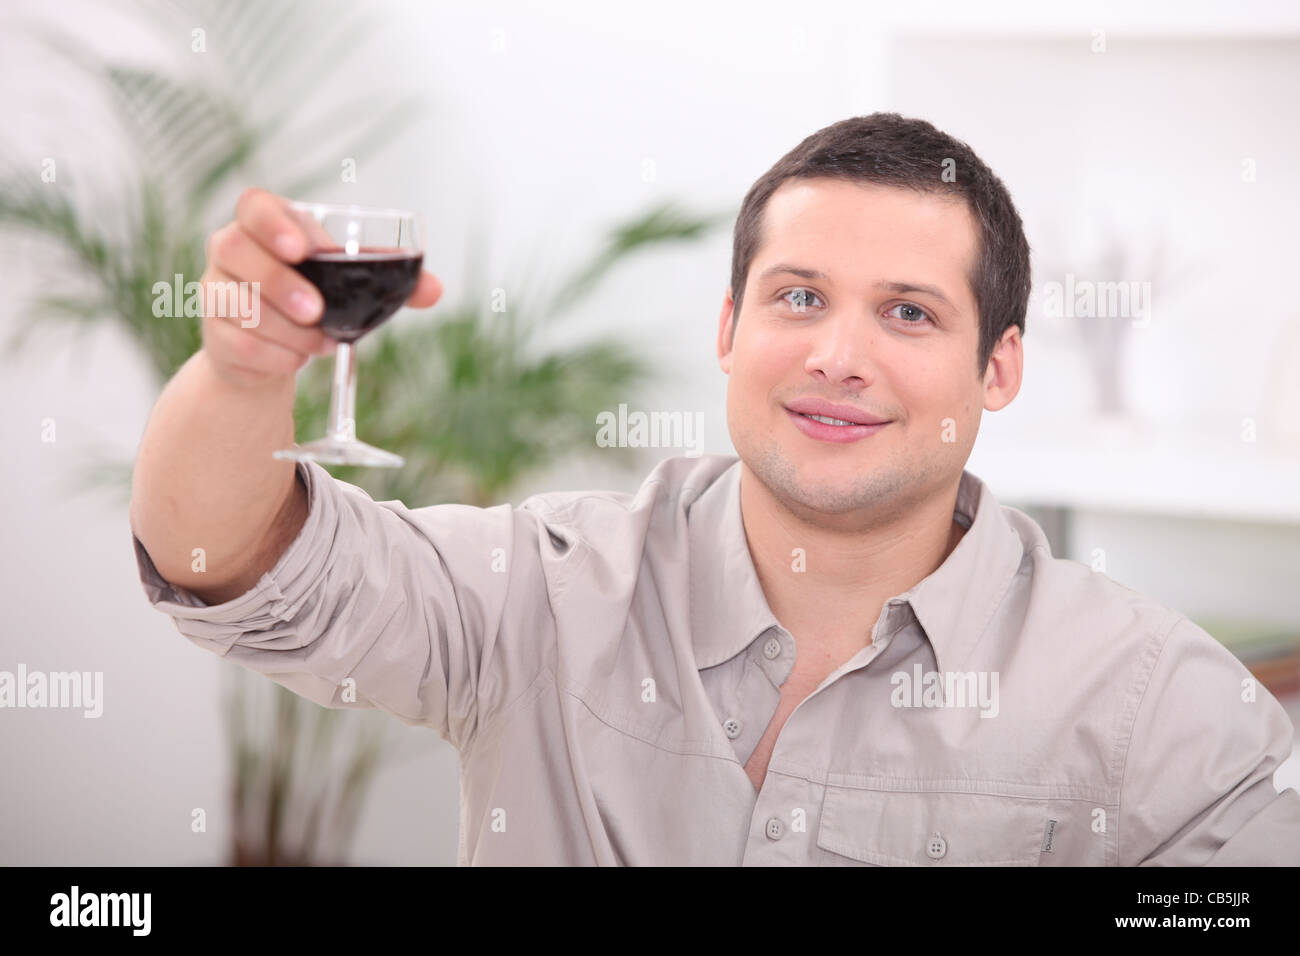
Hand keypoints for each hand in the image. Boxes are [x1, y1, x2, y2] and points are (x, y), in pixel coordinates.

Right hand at [198, 187, 441, 387]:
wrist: (275, 350)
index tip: (301, 249)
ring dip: (285, 329)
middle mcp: (230, 250)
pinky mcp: (215, 335)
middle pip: (235, 249)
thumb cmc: (315, 299)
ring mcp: (215, 291)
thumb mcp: (349, 284)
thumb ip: (390, 282)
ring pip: (236, 303)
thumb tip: (434, 289)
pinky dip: (275, 356)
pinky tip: (296, 359)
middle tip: (316, 311)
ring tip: (319, 341)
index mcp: (264, 226)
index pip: (253, 206)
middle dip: (278, 283)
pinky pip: (238, 344)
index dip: (273, 223)